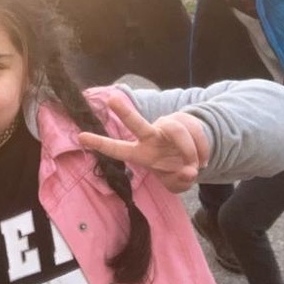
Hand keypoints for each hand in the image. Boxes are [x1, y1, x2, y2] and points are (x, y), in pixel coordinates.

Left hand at [78, 95, 208, 193]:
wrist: (196, 157)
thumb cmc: (175, 170)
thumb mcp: (175, 184)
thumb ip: (179, 182)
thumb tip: (189, 171)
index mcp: (141, 153)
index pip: (118, 149)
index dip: (100, 143)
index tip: (80, 137)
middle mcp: (150, 137)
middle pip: (137, 124)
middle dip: (125, 113)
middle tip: (112, 99)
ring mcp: (168, 127)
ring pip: (178, 132)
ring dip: (190, 152)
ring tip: (195, 166)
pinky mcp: (186, 121)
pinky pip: (196, 134)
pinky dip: (203, 151)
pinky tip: (203, 159)